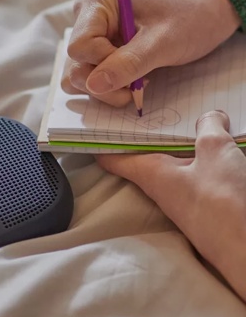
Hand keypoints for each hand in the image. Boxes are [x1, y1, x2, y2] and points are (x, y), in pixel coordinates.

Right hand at [63, 0, 239, 106]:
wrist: (206, 11)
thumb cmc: (190, 17)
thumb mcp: (163, 42)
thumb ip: (128, 64)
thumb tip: (93, 86)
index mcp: (98, 0)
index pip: (80, 46)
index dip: (104, 64)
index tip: (137, 65)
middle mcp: (86, 15)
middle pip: (75, 63)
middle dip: (104, 83)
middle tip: (137, 86)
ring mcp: (90, 33)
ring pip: (77, 75)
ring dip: (104, 89)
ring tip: (136, 83)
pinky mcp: (97, 49)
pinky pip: (88, 77)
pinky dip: (107, 86)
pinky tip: (131, 79)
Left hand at [98, 111, 245, 302]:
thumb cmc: (222, 202)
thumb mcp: (214, 151)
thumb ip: (208, 128)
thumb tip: (209, 117)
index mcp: (152, 174)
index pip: (115, 158)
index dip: (103, 141)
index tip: (93, 126)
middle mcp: (164, 189)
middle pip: (147, 158)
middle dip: (147, 135)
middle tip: (145, 108)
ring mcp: (186, 201)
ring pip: (177, 166)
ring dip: (180, 146)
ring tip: (189, 120)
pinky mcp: (208, 208)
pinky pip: (200, 177)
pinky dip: (204, 161)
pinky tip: (219, 151)